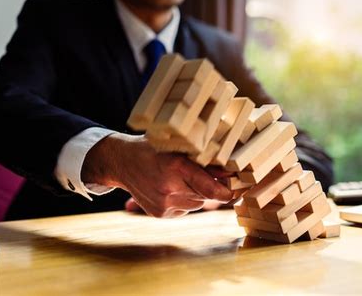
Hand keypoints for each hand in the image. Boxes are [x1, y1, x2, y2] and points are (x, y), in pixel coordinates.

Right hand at [82, 133, 232, 217]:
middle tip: (208, 175)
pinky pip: (185, 210)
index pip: (212, 189)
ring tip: (181, 179)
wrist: (122, 161)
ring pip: (197, 204)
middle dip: (212, 188)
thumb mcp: (179, 146)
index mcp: (177, 167)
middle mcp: (170, 189)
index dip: (229, 191)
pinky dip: (185, 200)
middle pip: (207, 196)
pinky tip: (172, 188)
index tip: (239, 189)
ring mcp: (164, 204)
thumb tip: (230, 172)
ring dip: (197, 194)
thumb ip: (205, 160)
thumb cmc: (153, 148)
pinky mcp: (160, 214)